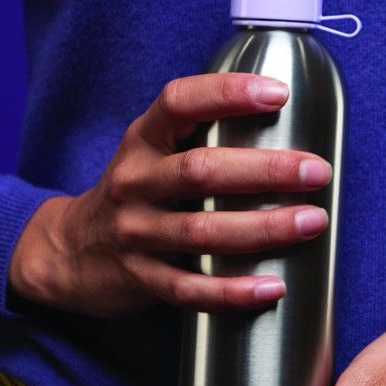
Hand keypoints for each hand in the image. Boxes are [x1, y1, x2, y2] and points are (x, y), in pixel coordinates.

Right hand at [8, 73, 332, 316]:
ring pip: (202, 232)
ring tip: (312, 222)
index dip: (228, 93)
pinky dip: (232, 292)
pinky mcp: (140, 278)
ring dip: (262, 228)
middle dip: (266, 170)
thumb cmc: (136, 193)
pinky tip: (272, 287)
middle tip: (317, 171)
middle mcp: (135, 182)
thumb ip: (200, 135)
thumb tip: (289, 126)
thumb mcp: (151, 151)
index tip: (279, 94)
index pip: (180, 102)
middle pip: (201, 171)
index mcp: (142, 140)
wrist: (69, 250)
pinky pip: (189, 289)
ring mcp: (134, 232)